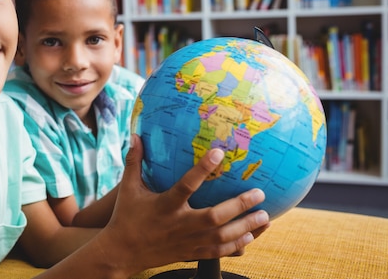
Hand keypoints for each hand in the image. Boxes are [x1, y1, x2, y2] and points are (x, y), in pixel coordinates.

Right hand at [97, 134, 269, 274]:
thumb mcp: (128, 188)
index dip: (202, 169)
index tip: (219, 153)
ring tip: (265, 216)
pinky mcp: (191, 253)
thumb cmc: (126, 216)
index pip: (186, 185)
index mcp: (165, 206)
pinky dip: (237, 245)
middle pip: (214, 216)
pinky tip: (251, 236)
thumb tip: (136, 136)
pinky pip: (219, 252)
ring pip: (222, 237)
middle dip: (239, 205)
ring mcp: (187, 241)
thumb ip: (134, 161)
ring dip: (246, 227)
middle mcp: (179, 224)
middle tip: (259, 193)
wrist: (122, 252)